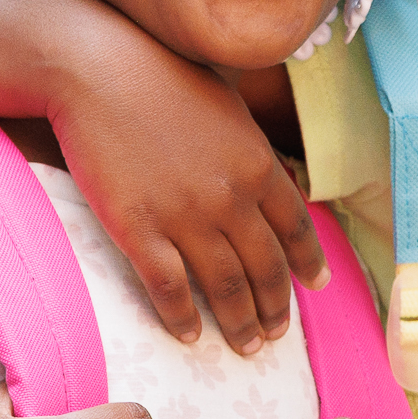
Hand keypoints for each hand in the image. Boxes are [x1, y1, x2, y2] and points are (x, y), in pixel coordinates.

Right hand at [51, 49, 329, 356]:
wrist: (101, 71)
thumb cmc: (165, 79)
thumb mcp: (230, 109)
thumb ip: (255, 150)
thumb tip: (282, 177)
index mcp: (258, 165)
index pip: (295, 228)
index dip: (308, 263)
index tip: (316, 286)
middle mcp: (230, 197)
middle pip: (264, 267)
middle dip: (275, 307)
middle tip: (278, 335)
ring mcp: (184, 216)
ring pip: (223, 285)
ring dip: (239, 322)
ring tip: (247, 347)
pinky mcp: (138, 229)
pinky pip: (168, 287)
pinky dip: (181, 316)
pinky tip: (188, 334)